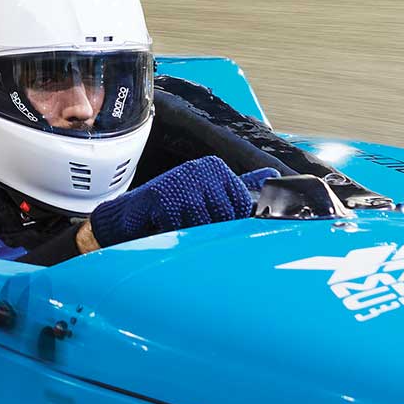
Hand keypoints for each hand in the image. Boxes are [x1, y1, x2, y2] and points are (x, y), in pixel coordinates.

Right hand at [83, 158, 276, 249]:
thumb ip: (241, 187)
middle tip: (194, 232)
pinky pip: (180, 228)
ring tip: (180, 230)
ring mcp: (181, 181)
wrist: (131, 216)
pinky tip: (165, 229)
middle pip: (223, 216)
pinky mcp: (162, 196)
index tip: (218, 229)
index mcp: (215, 168)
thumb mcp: (209, 195)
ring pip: (203, 224)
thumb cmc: (173, 208)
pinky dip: (173, 235)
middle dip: (210, 232)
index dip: (231, 224)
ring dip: (190, 235)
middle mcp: (200, 170)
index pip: (240, 204)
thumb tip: (273, 175)